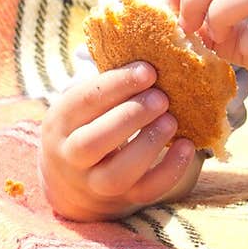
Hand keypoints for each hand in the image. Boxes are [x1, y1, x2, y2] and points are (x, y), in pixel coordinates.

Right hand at [39, 60, 202, 220]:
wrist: (72, 183)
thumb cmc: (86, 125)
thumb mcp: (81, 104)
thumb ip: (107, 83)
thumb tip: (151, 49)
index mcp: (59, 123)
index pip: (83, 102)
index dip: (117, 84)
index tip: (148, 71)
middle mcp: (71, 157)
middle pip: (93, 142)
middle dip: (131, 116)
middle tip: (161, 98)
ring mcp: (95, 184)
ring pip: (118, 173)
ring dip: (149, 144)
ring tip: (171, 120)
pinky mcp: (122, 200)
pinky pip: (146, 192)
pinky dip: (170, 170)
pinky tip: (188, 145)